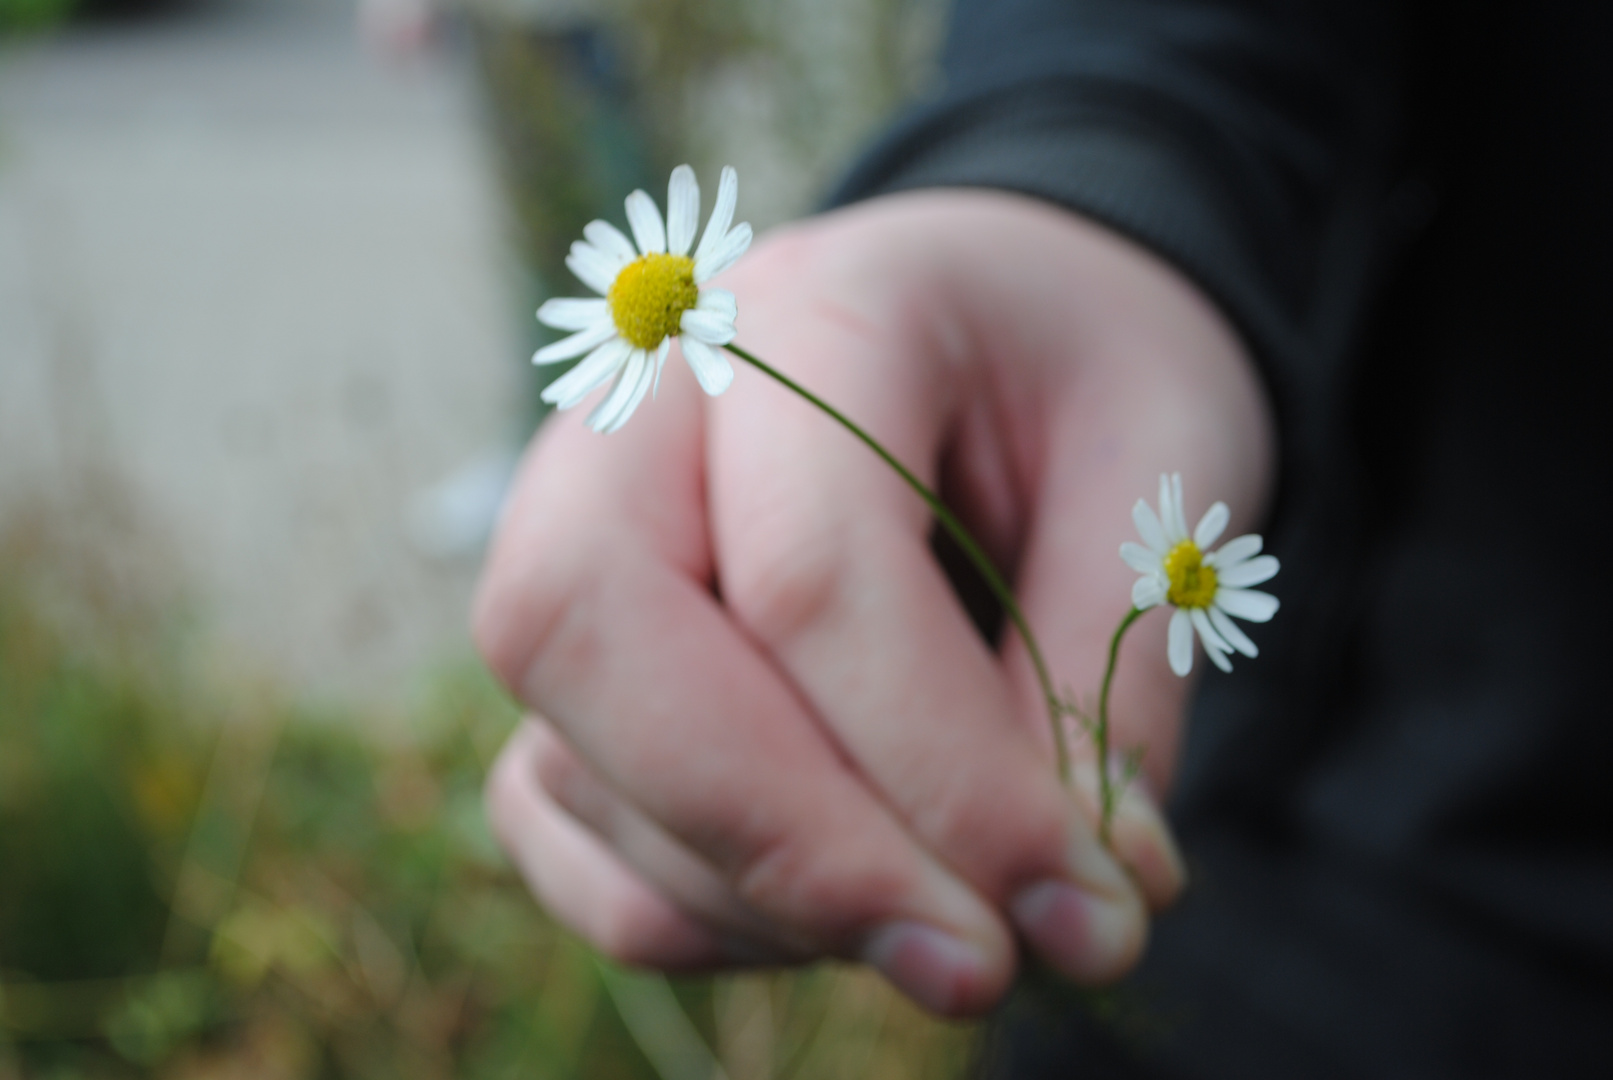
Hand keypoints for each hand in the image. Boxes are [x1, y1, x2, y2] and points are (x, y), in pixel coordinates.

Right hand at [475, 190, 1274, 1015]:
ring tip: (969, 918)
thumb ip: (1112, 678)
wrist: (1002, 320)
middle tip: (977, 964)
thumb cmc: (1084, 374)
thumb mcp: (1163, 474)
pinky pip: (560, 823)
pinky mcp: (569, 652)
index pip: (806, 569)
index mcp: (804, 313)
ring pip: (579, 760)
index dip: (940, 771)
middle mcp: (640, 406)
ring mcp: (569, 528)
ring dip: (775, 897)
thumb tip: (1084, 907)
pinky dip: (700, 909)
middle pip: (587, 634)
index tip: (1082, 907)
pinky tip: (863, 899)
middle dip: (787, 843)